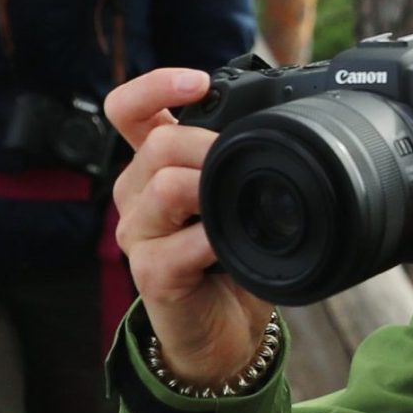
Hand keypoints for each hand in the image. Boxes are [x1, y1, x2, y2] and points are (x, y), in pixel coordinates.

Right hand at [105, 68, 272, 385]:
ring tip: (238, 208)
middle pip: (159, 143)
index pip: (129, 110)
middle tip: (250, 165)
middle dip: (213, 146)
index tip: (197, 83)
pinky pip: (177, 244)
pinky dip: (212, 241)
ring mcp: (138, 233)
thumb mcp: (238, 197)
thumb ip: (242, 160)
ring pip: (163, 186)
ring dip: (211, 189)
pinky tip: (229, 248)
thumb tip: (283, 123)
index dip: (155, 87)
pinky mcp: (149, 272)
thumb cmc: (235, 256)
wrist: (227, 329)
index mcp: (155, 165)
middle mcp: (137, 193)